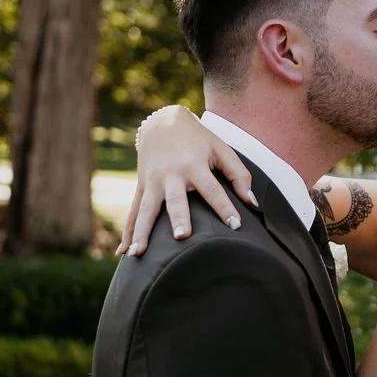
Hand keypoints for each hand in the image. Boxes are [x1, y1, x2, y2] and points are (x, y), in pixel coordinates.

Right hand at [117, 106, 257, 255]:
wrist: (162, 122)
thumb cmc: (198, 139)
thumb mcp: (221, 149)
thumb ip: (239, 175)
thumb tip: (252, 203)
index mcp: (193, 164)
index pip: (211, 189)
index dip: (224, 207)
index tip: (236, 226)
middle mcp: (170, 174)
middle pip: (175, 200)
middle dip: (178, 218)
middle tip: (182, 237)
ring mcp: (152, 182)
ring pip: (146, 211)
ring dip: (142, 233)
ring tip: (138, 254)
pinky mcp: (141, 187)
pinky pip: (133, 213)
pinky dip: (128, 233)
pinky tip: (125, 254)